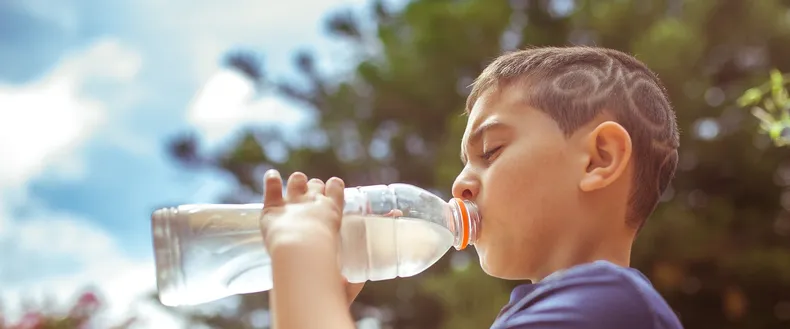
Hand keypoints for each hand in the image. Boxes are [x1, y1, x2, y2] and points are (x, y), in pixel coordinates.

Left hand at [261, 170, 357, 328]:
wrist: (301, 256)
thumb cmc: (325, 265)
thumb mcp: (344, 274)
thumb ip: (349, 281)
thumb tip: (352, 285)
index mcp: (333, 211)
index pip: (337, 188)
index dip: (334, 187)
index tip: (333, 190)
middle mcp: (314, 200)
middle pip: (316, 183)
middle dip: (314, 187)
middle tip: (311, 198)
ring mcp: (292, 201)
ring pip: (296, 180)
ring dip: (296, 182)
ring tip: (294, 187)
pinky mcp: (272, 207)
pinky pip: (272, 185)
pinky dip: (271, 180)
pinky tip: (271, 176)